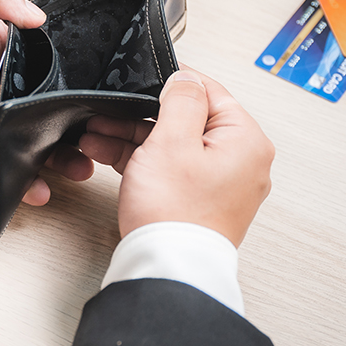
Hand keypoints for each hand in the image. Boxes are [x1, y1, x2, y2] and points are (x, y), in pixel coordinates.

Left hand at [0, 0, 94, 204]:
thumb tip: (39, 14)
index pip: (46, 62)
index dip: (71, 76)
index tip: (98, 92)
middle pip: (46, 106)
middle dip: (74, 124)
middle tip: (100, 137)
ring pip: (33, 140)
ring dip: (58, 155)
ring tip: (80, 166)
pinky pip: (3, 166)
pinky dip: (23, 180)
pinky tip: (41, 188)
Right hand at [78, 69, 273, 245]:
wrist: (167, 267)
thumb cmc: (174, 213)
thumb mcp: (171, 140)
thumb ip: (182, 100)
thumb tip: (186, 77)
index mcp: (246, 142)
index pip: (210, 92)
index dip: (172, 82)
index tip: (144, 78)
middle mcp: (242, 163)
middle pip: (188, 120)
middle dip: (142, 115)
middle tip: (110, 114)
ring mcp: (222, 185)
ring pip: (175, 146)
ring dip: (135, 138)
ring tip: (99, 136)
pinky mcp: (201, 202)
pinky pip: (173, 169)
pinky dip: (145, 162)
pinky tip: (112, 155)